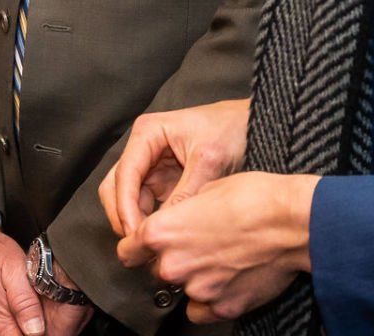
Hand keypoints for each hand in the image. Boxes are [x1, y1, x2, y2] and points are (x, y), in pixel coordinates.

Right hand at [0, 213, 81, 335]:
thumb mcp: (15, 268)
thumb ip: (25, 302)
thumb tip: (36, 330)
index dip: (36, 335)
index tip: (43, 324)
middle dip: (26, 331)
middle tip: (34, 314)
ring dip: (13, 329)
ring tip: (22, 311)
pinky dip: (1, 326)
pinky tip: (8, 311)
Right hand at [99, 97, 250, 239]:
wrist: (257, 126)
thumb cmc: (233, 130)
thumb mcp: (209, 161)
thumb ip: (185, 193)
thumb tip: (166, 229)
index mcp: (147, 133)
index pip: (125, 174)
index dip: (125, 207)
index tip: (135, 235)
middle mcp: (143, 148)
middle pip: (116, 186)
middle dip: (123, 216)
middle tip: (139, 245)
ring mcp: (151, 165)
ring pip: (127, 198)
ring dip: (135, 221)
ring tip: (152, 246)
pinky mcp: (164, 180)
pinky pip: (147, 204)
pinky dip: (150, 222)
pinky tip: (163, 238)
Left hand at [117, 171, 318, 323]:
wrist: (292, 222)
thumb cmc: (253, 198)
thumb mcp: (204, 189)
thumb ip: (179, 214)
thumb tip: (175, 222)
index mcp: (161, 232)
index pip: (128, 250)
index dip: (136, 247)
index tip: (143, 247)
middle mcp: (173, 264)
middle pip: (157, 270)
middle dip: (172, 260)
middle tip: (197, 246)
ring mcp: (197, 289)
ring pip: (183, 289)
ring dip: (194, 278)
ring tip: (220, 259)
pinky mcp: (222, 307)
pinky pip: (202, 311)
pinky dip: (210, 300)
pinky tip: (226, 281)